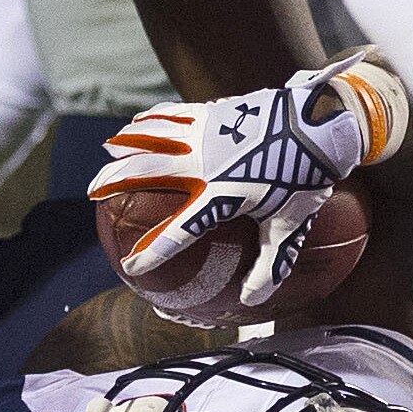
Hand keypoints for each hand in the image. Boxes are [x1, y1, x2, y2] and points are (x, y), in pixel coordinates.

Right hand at [88, 51, 407, 305]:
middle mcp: (204, 164)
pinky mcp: (210, 112)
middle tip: (93, 191)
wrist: (318, 121)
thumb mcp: (291, 226)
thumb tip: (250, 299)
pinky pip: (169, 115)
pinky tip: (137, 122)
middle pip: (145, 172)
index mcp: (222, 195)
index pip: (177, 231)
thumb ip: (270, 264)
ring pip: (151, 137)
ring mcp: (204, 134)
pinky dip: (148, 120)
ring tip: (106, 151)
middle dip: (113, 182)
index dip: (151, 253)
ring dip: (124, 144)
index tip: (131, 268)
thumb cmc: (307, 177)